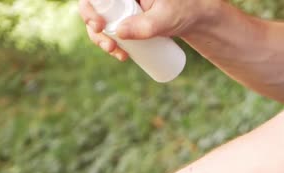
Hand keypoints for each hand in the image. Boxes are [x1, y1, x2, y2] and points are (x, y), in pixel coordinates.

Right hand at [78, 0, 215, 60]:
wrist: (195, 18)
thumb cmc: (183, 11)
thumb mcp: (165, 18)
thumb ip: (146, 24)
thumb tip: (119, 33)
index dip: (88, 9)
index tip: (99, 26)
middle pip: (94, 9)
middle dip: (95, 31)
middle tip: (109, 47)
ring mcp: (123, 7)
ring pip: (100, 21)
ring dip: (101, 40)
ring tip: (118, 54)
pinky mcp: (127, 19)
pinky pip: (110, 29)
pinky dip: (110, 43)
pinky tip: (118, 54)